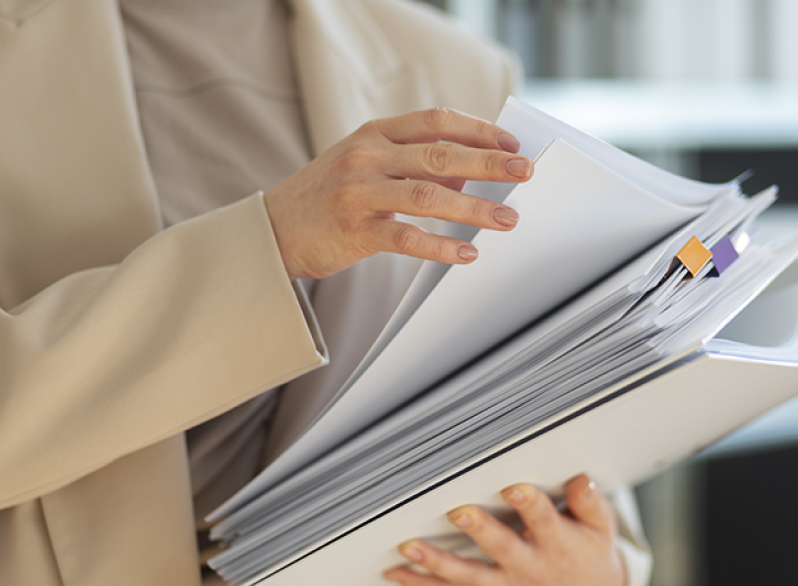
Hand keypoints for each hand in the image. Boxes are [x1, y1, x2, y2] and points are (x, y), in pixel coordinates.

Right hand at [263, 108, 532, 279]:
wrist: (274, 229)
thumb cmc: (324, 196)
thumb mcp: (365, 165)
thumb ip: (412, 163)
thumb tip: (466, 170)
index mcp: (374, 133)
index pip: (436, 121)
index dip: (478, 130)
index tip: (510, 143)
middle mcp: (367, 156)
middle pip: (441, 154)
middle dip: (489, 163)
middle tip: (523, 172)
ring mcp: (359, 192)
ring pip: (429, 194)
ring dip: (474, 207)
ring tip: (506, 219)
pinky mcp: (354, 229)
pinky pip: (407, 237)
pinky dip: (441, 245)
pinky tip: (466, 252)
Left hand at [383, 476, 625, 585]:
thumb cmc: (591, 555)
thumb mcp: (601, 528)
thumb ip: (589, 503)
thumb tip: (580, 481)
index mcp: (559, 545)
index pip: (544, 521)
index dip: (530, 504)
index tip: (515, 487)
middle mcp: (530, 567)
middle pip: (502, 548)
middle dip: (480, 530)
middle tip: (459, 512)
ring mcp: (507, 583)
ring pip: (468, 576)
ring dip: (436, 562)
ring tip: (409, 547)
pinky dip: (422, 583)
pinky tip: (396, 572)